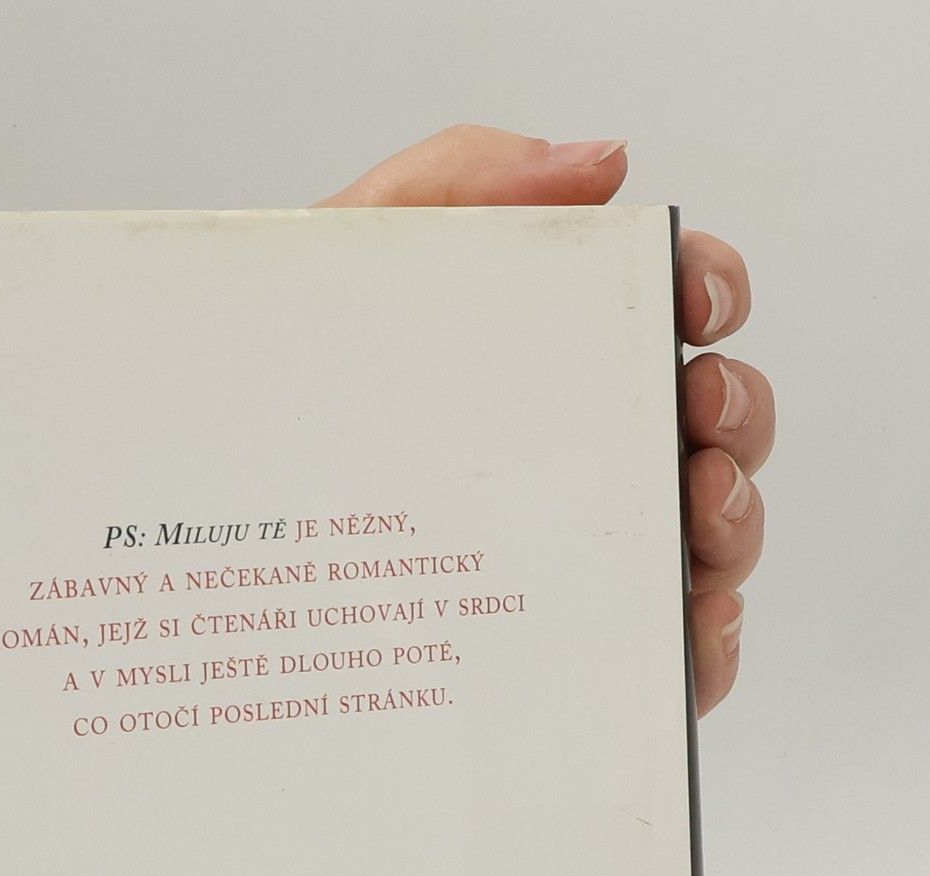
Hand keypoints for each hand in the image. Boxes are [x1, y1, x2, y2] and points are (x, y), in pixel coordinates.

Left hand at [318, 126, 768, 716]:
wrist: (190, 541)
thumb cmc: (273, 408)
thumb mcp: (339, 269)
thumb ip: (455, 186)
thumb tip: (600, 162)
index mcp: (544, 359)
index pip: (668, 308)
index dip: (710, 287)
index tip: (693, 298)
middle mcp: (579, 457)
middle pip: (718, 425)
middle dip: (739, 408)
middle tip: (698, 410)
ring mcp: (584, 560)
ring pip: (716, 538)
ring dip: (737, 520)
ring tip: (698, 516)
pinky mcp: (575, 657)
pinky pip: (678, 659)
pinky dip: (712, 644)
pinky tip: (690, 629)